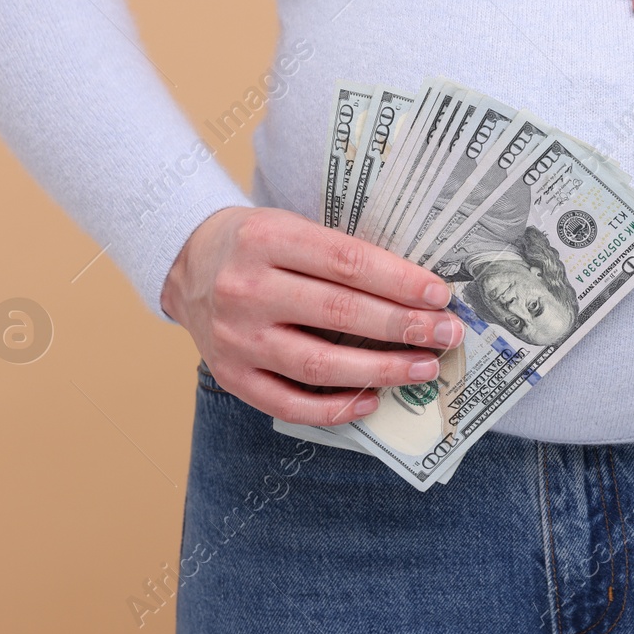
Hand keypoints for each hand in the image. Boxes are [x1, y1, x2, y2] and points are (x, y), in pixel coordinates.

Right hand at [161, 206, 462, 424]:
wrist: (187, 265)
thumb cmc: (257, 246)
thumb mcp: (292, 226)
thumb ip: (341, 255)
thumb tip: (417, 291)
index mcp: (266, 239)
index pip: (345, 261)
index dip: (398, 281)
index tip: (439, 295)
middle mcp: (245, 289)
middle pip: (338, 311)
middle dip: (402, 326)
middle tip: (446, 334)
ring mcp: (235, 337)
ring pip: (318, 363)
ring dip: (380, 369)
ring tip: (423, 368)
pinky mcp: (231, 377)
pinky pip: (288, 403)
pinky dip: (335, 407)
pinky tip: (372, 400)